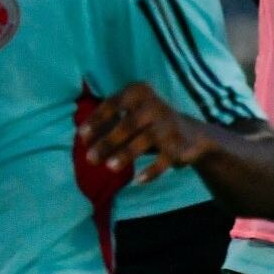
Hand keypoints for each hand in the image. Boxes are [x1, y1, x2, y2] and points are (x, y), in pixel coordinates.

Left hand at [79, 81, 214, 182]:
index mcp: (139, 92)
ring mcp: (169, 125)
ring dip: (126, 154)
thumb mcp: (129, 117)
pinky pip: (164, 159)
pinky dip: (152, 171)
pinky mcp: (180, 144)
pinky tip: (138, 180)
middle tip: (90, 158)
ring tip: (110, 167)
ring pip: (145, 139)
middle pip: (128, 124)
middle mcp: (156, 105)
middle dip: (108, 142)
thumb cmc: (149, 124)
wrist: (192, 134)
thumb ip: (107, 125)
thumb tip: (84, 140)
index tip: (82, 136)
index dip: (97, 120)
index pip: (113, 104)